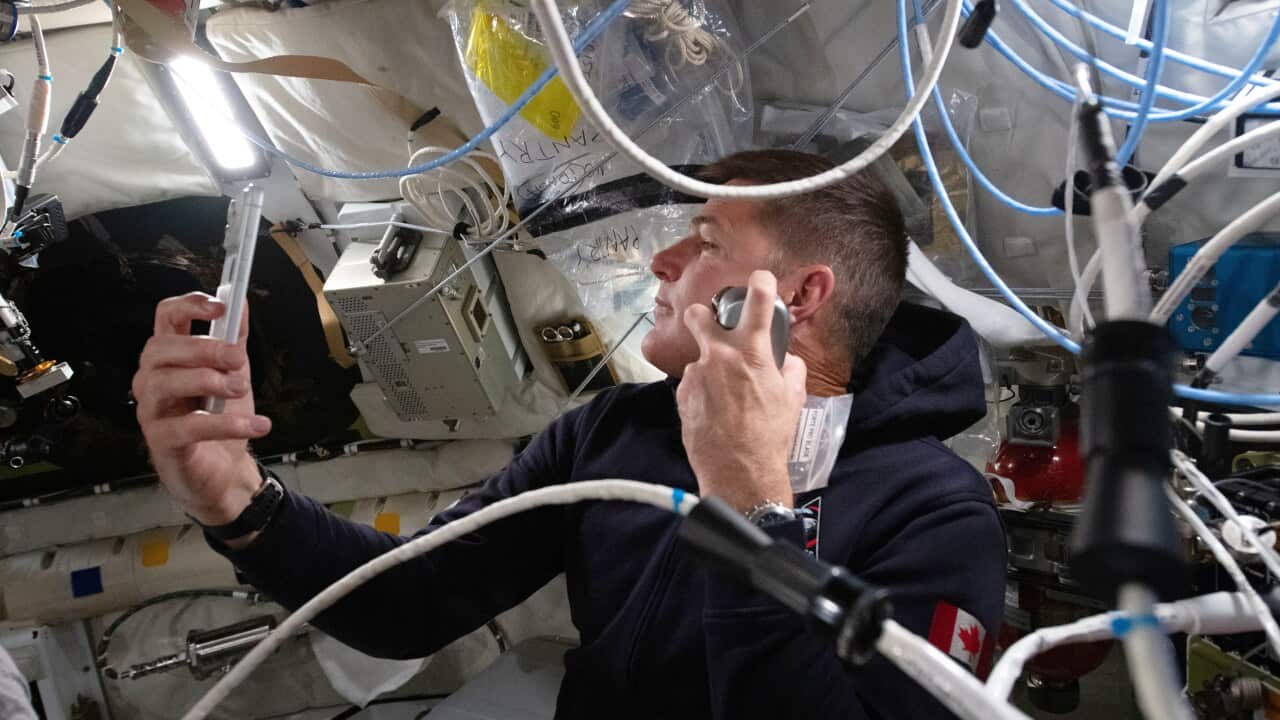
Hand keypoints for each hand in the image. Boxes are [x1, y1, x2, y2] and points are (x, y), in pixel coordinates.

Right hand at [133, 292, 271, 527]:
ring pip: (164, 383)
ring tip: (241, 389)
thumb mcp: (234, 372)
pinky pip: (187, 427)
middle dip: (203, 348)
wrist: (225, 472)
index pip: (165, 317)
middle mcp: (152, 379)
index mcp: (170, 357)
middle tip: (237, 359)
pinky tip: (257, 425)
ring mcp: (152, 411)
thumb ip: (235, 339)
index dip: (189, 306)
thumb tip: (240, 300)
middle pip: (161, 348)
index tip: (221, 307)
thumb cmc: (221, 418)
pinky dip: (225, 424)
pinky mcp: (162, 442)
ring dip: (208, 381)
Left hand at [677, 271, 806, 512]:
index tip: (759, 278)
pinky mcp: (682, 395)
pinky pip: (693, 385)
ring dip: (710, 371)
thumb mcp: (793, 398)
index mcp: (752, 352)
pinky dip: (703, 393)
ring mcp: (697, 375)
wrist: (740, 471)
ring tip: (725, 400)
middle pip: (697, 315)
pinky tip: (715, 413)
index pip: (757, 302)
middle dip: (701, 315)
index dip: (760, 283)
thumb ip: (790, 369)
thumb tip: (786, 360)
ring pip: (699, 360)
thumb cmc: (770, 435)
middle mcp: (719, 356)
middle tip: (710, 326)